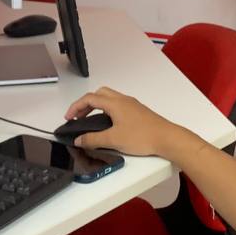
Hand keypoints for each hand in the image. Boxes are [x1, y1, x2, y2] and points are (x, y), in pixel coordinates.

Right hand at [65, 87, 195, 159]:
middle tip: (78, 117)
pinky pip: (118, 105)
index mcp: (115, 103)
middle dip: (86, 104)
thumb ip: (93, 140)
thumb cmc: (143, 136)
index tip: (69, 118)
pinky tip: (108, 125)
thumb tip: (79, 140)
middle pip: (99, 94)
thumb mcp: (113, 140)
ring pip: (109, 99)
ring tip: (91, 121)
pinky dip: (107, 111)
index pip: (89, 99)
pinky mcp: (138, 112)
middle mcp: (123, 100)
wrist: (166, 138)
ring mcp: (132, 105)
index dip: (76, 107)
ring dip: (97, 106)